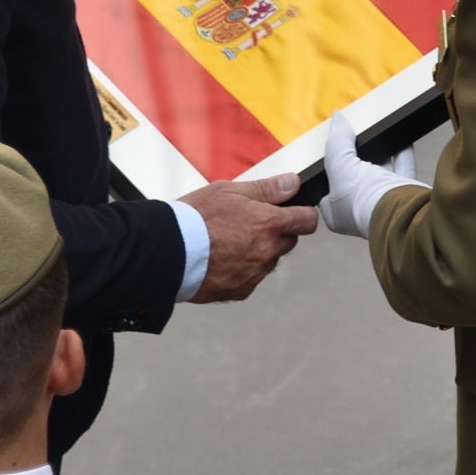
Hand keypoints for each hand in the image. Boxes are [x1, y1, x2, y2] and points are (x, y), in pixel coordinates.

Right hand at [179, 173, 318, 302]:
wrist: (168, 252)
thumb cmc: (195, 218)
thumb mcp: (230, 190)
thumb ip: (267, 189)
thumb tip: (292, 183)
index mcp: (269, 224)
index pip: (307, 221)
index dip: (303, 214)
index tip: (296, 212)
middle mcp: (267, 251)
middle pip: (289, 241)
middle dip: (276, 232)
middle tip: (249, 224)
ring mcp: (255, 273)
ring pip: (269, 260)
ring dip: (259, 252)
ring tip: (229, 241)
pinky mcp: (240, 290)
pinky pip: (251, 278)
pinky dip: (243, 270)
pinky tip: (222, 259)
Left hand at [318, 113, 421, 237]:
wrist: (402, 214)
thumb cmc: (365, 201)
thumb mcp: (340, 166)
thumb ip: (337, 141)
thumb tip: (337, 118)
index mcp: (336, 210)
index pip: (326, 183)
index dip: (326, 164)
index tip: (329, 144)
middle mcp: (359, 208)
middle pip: (354, 174)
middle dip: (355, 154)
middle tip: (353, 132)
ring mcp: (383, 201)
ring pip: (379, 170)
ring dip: (378, 152)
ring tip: (374, 130)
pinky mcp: (405, 194)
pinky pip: (402, 168)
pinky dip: (402, 153)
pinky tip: (400, 138)